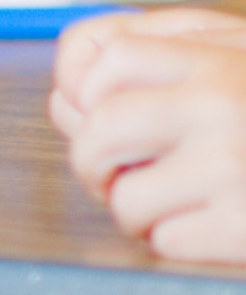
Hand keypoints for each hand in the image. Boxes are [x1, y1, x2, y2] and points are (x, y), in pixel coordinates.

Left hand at [53, 9, 245, 261]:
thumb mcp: (239, 57)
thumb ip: (164, 54)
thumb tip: (65, 92)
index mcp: (218, 58)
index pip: (102, 58)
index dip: (87, 90)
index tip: (101, 111)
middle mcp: (220, 106)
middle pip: (96, 132)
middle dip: (95, 162)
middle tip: (118, 173)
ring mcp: (232, 167)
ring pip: (123, 198)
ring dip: (138, 210)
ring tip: (176, 200)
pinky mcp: (244, 227)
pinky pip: (165, 241)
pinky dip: (181, 240)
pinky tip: (215, 223)